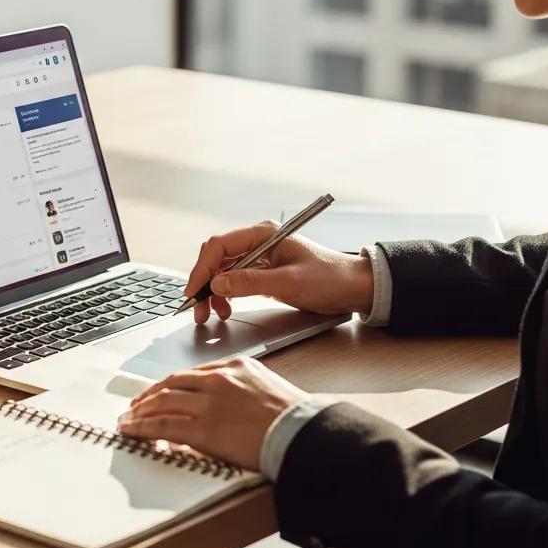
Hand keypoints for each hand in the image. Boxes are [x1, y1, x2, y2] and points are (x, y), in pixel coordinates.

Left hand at [117, 356, 308, 470]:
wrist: (302, 433)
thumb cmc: (293, 417)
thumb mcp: (266, 388)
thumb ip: (241, 389)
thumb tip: (225, 406)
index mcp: (234, 366)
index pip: (192, 373)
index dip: (170, 384)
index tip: (160, 392)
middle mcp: (218, 379)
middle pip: (172, 383)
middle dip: (150, 395)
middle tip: (136, 405)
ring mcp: (209, 403)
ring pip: (162, 402)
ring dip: (141, 411)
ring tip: (129, 419)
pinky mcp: (204, 428)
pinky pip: (163, 426)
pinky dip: (143, 428)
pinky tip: (132, 431)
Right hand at [184, 220, 373, 322]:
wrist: (353, 288)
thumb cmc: (329, 278)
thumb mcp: (289, 282)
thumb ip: (251, 282)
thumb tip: (218, 282)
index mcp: (263, 234)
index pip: (220, 246)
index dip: (202, 268)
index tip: (194, 291)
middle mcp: (258, 242)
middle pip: (217, 258)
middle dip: (204, 283)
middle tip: (198, 308)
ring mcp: (260, 257)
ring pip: (223, 271)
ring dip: (214, 292)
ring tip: (214, 313)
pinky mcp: (263, 272)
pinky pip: (235, 281)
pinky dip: (226, 295)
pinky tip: (227, 308)